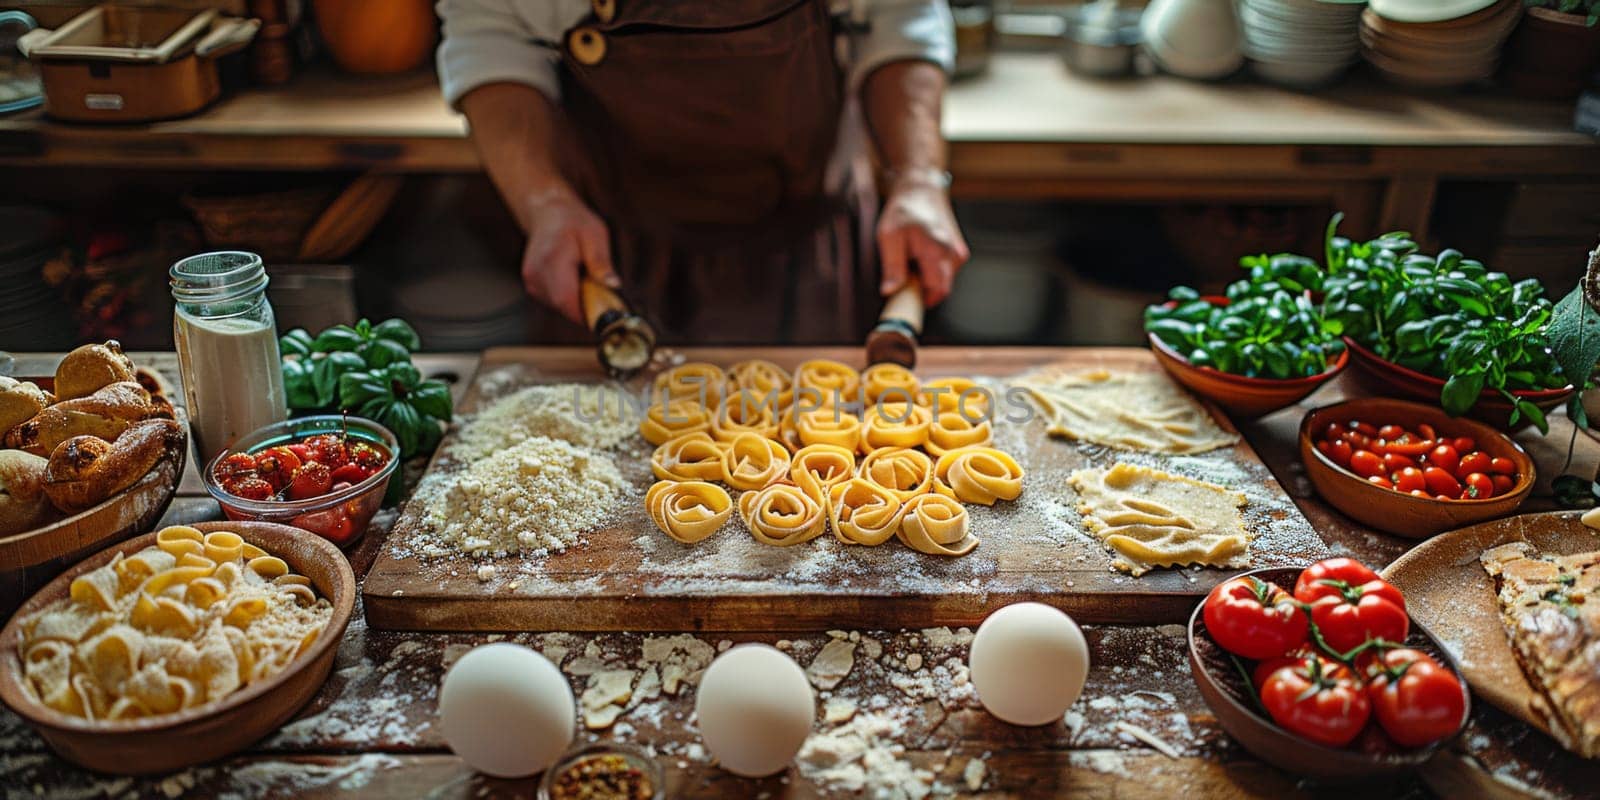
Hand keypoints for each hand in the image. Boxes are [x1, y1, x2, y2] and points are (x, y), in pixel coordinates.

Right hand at [519, 185, 618, 324]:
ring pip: (559, 306)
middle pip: (563, 306)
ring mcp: (531, 280)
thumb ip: (601, 262)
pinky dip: (568, 297)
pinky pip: (553, 301)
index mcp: (552, 259)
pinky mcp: (531, 285)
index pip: (565, 300)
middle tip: (601, 293)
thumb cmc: (574, 223)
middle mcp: (536, 273)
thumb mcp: (595, 236)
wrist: (548, 214)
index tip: (605, 315)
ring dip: (576, 301)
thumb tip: (614, 285)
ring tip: (585, 279)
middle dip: (585, 307)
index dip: (586, 313)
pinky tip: (574, 280)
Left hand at [876, 174, 969, 306]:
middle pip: (942, 289)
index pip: (937, 291)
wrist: (921, 188)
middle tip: (903, 278)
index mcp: (937, 251)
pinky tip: (920, 256)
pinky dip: (932, 270)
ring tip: (910, 260)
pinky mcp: (959, 251)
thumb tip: (890, 292)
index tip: (904, 300)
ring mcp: (959, 252)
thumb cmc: (903, 210)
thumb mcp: (889, 237)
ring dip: (926, 279)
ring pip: (943, 280)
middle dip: (922, 290)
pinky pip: (946, 271)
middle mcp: (954, 253)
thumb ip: (892, 267)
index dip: (921, 300)